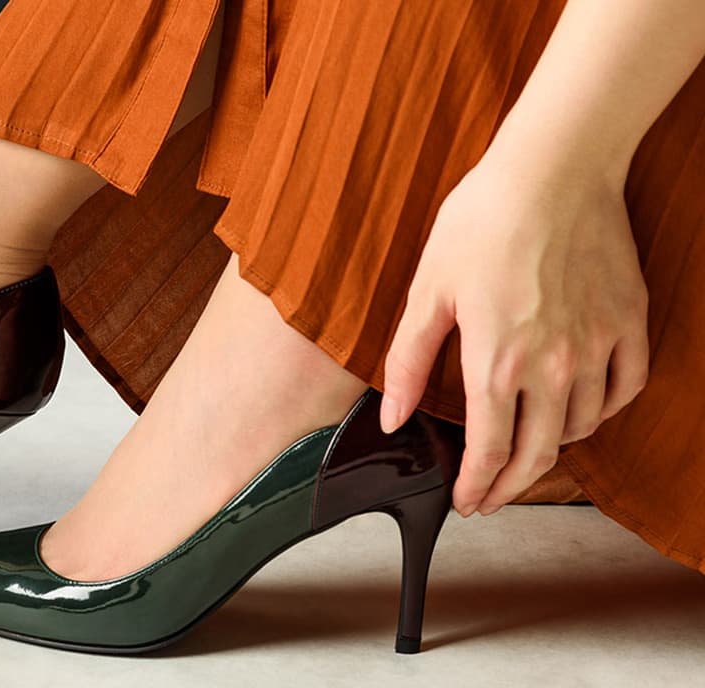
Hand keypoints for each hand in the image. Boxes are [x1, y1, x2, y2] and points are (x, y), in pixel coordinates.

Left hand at [380, 159, 648, 516]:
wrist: (553, 171)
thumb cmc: (482, 222)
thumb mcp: (427, 291)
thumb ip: (408, 361)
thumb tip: (391, 416)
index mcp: (496, 363)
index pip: (490, 451)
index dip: (477, 485)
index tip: (468, 501)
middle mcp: (552, 366)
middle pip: (538, 452)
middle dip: (511, 485)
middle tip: (493, 497)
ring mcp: (597, 346)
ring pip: (582, 425)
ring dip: (553, 447)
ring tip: (528, 448)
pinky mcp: (628, 322)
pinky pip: (624, 387)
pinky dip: (603, 409)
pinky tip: (581, 408)